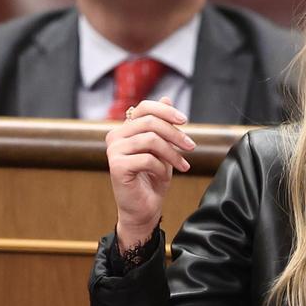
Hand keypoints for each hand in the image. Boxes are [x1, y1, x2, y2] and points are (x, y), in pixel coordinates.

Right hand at [104, 97, 196, 249]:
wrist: (143, 208)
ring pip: (150, 139)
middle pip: (150, 122)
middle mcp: (115, 136)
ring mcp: (113, 151)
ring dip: (172, 153)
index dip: (166, 110)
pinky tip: (166, 176)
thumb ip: (162, 125)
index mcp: (125, 129)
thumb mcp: (163, 149)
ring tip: (183, 164)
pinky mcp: (116, 166)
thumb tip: (167, 97)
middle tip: (192, 147)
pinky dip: (162, 167)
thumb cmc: (152, 179)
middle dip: (175, 134)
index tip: (185, 121)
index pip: (144, 107)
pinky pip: (147, 159)